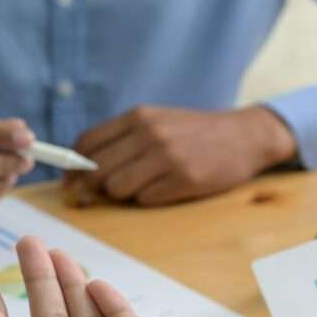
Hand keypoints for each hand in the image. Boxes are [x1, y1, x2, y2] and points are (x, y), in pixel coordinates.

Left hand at [64, 105, 295, 205]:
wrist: (245, 136)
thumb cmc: (196, 132)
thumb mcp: (158, 120)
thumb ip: (124, 137)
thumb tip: (83, 167)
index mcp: (139, 117)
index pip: (87, 142)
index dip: (72, 165)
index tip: (71, 180)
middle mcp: (150, 134)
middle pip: (98, 170)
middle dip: (95, 186)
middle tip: (102, 192)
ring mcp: (167, 157)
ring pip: (118, 188)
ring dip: (124, 194)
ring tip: (144, 186)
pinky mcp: (184, 179)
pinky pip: (146, 200)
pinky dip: (150, 199)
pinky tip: (167, 188)